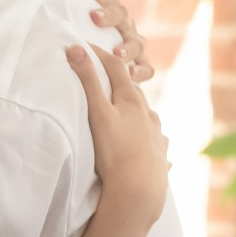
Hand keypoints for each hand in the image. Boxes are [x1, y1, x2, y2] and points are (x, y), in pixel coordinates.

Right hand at [66, 43, 168, 228]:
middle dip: (120, 83)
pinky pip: (156, 142)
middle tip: (107, 80)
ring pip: (147, 116)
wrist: (140, 189)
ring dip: (137, 111)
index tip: (86, 48)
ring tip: (126, 114)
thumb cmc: (115, 150)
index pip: (115, 68)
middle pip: (133, 92)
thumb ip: (87, 81)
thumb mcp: (97, 112)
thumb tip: (76, 49)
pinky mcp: (160, 156)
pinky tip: (149, 144)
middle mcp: (148, 114)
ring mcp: (156, 135)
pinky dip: (150, 138)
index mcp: (132, 100)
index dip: (100, 55)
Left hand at [67, 0, 154, 82]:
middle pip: (120, 14)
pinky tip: (131, 75)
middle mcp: (124, 24)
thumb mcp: (76, 26)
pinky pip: (147, 68)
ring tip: (117, 53)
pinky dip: (140, 71)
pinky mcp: (142, 64)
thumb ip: (63, 13)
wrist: (112, 65)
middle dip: (108, 15)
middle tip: (94, 17)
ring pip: (136, 42)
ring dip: (127, 47)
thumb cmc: (86, 41)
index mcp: (108, 9)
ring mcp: (135, 44)